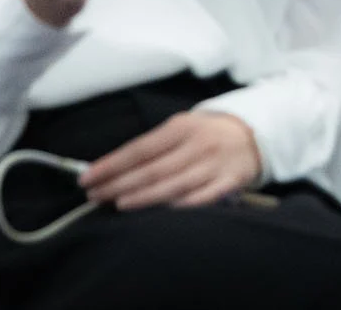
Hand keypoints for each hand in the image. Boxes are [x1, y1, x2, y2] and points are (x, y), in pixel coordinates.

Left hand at [83, 111, 262, 210]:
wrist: (253, 134)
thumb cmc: (206, 133)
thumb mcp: (181, 127)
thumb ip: (153, 145)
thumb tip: (114, 167)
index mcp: (181, 127)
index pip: (139, 149)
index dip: (112, 164)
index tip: (87, 177)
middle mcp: (196, 145)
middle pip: (152, 169)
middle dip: (119, 184)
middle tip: (95, 195)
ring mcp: (213, 165)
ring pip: (173, 186)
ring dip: (143, 198)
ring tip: (117, 204)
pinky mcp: (228, 183)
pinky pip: (200, 199)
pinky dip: (179, 207)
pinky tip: (159, 214)